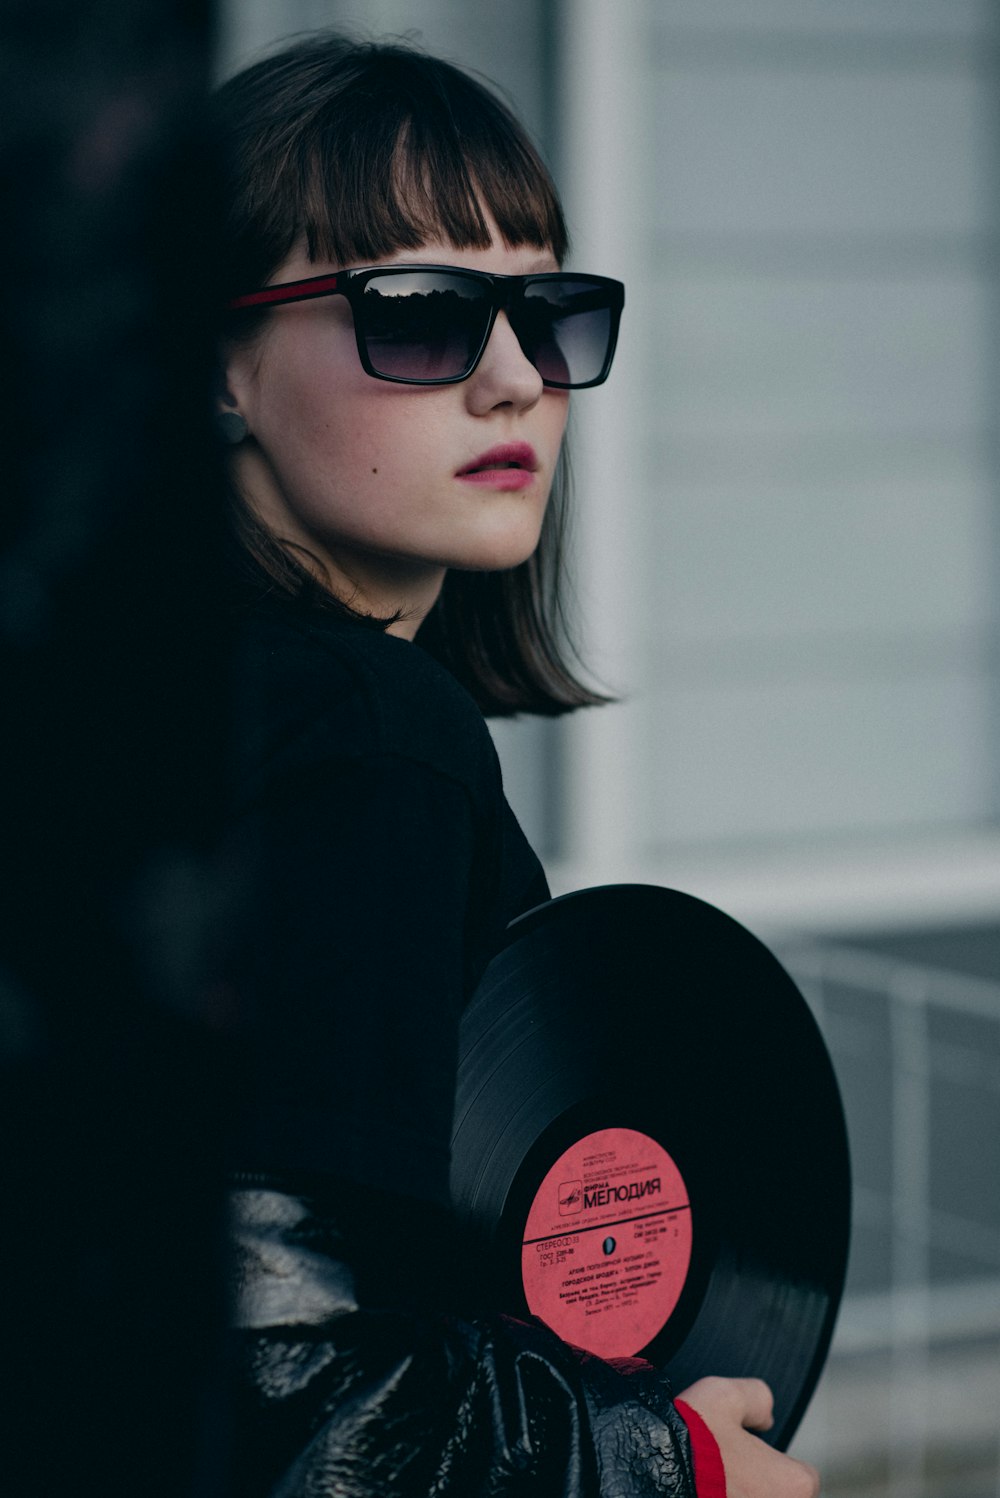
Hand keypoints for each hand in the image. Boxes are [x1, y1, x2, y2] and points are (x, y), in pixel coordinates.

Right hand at [677, 1377, 818, 1497]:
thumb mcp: (725, 1395)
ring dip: (740, 1497)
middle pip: (780, 1497)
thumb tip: (765, 1415)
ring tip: (710, 1487)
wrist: (649, 1473)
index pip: (803, 1476)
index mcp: (792, 1484)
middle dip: (759, 1488)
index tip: (750, 1456)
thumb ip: (757, 1398)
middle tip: (728, 1474)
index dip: (775, 1461)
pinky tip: (698, 1494)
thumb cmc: (691, 1439)